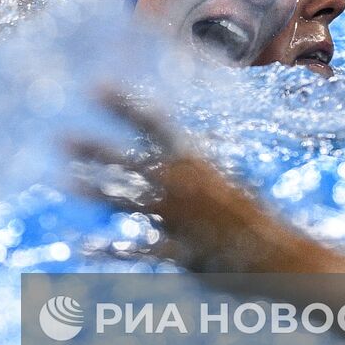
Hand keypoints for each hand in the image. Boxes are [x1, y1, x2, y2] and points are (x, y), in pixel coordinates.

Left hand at [67, 88, 344, 273]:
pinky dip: (108, 249)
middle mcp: (183, 186)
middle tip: (59, 137)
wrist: (285, 258)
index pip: (155, 123)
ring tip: (62, 178)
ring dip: (92, 189)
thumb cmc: (258, 216)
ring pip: (125, 201)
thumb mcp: (234, 178)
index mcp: (197, 161)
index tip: (96, 86)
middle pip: (129, 162)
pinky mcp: (178, 253)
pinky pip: (136, 250)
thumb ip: (208, 157)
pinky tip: (82, 246)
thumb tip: (199, 137)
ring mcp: (178, 220)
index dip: (124, 104)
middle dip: (94, 149)